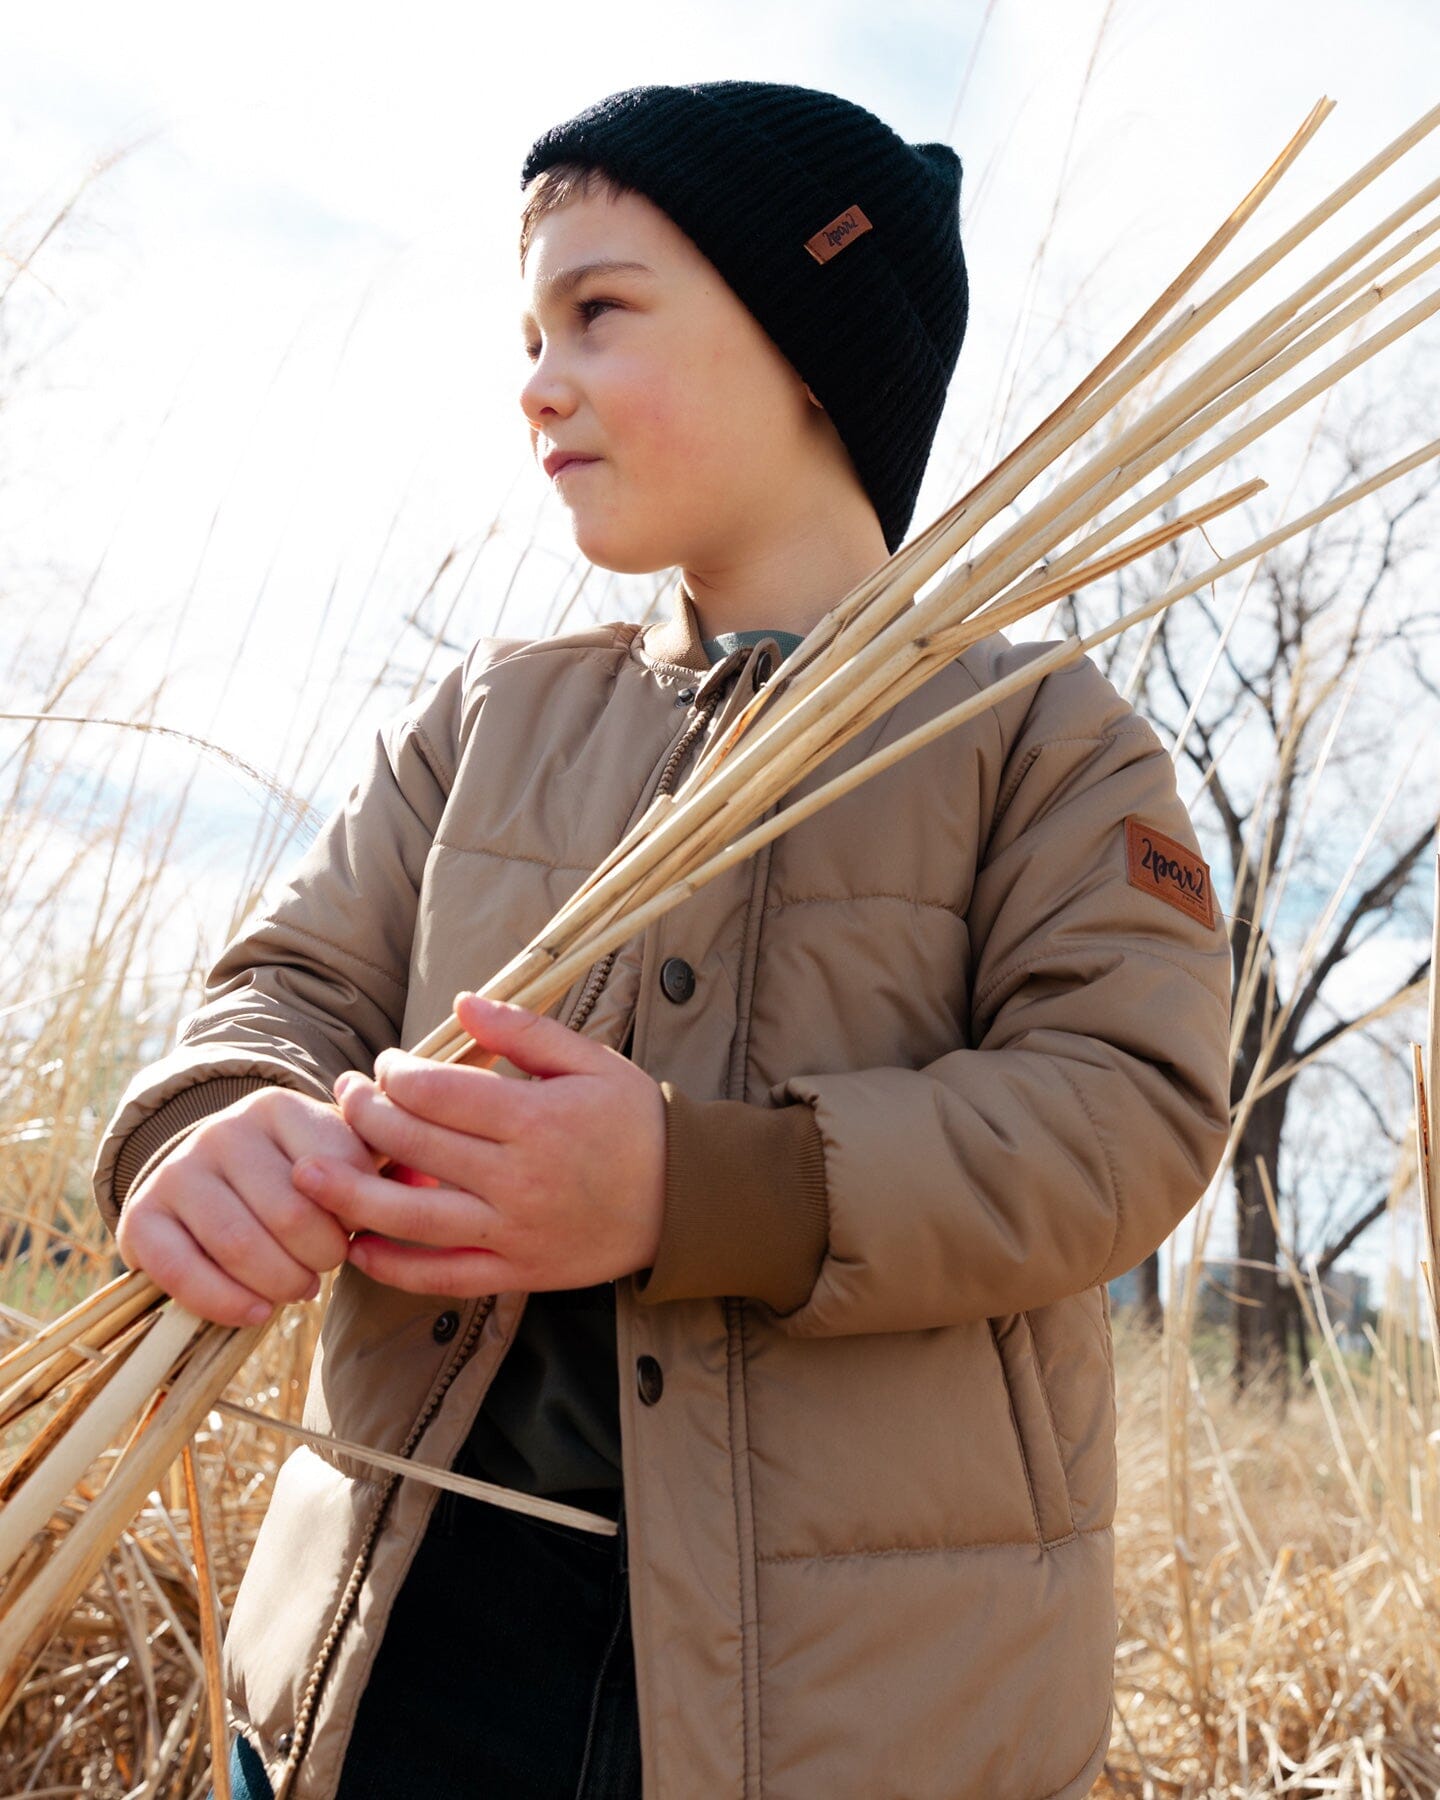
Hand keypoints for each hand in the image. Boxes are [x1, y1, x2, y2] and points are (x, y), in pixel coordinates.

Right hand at [115, 1088, 372, 1327]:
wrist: (209, 1177)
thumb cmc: (293, 1172)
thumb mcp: (339, 1151)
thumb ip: (387, 1160)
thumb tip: (429, 1177)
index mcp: (280, 1107)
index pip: (338, 1168)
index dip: (355, 1215)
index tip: (355, 1228)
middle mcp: (223, 1130)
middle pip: (291, 1215)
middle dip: (322, 1257)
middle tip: (325, 1265)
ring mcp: (178, 1171)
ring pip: (241, 1246)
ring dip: (281, 1283)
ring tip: (298, 1287)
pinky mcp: (141, 1216)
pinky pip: (182, 1272)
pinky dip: (226, 1303)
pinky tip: (256, 1311)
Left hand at [295, 991, 666, 1296]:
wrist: (683, 1200)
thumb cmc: (634, 1121)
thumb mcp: (591, 1061)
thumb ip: (525, 1030)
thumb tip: (461, 1003)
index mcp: (535, 1119)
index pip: (438, 1093)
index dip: (396, 1075)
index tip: (385, 1065)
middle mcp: (519, 1178)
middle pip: (415, 1146)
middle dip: (365, 1117)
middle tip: (343, 1096)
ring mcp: (514, 1232)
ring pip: (413, 1217)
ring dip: (351, 1195)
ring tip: (305, 1175)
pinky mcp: (517, 1273)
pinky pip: (442, 1276)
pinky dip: (393, 1268)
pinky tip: (357, 1247)